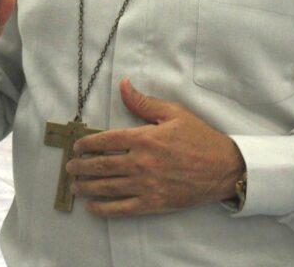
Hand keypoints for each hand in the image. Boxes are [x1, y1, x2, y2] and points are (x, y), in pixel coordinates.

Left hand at [67, 78, 244, 216]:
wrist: (223, 168)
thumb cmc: (199, 138)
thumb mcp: (173, 113)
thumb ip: (144, 102)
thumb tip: (124, 85)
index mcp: (144, 138)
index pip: (106, 141)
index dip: (87, 144)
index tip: (77, 147)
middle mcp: (141, 162)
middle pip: (101, 165)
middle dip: (81, 167)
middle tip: (70, 167)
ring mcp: (146, 185)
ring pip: (107, 187)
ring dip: (86, 187)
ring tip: (75, 186)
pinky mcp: (153, 203)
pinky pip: (121, 208)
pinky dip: (103, 208)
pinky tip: (92, 206)